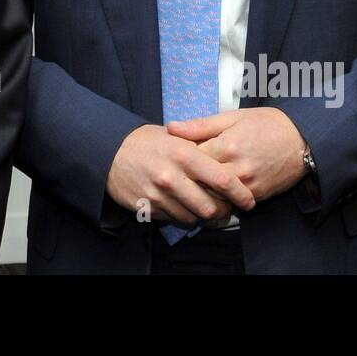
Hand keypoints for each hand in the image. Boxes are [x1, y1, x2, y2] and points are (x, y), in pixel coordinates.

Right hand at [106, 124, 256, 224]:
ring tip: (207, 208)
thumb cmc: (144, 141)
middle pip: (211, 207)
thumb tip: (228, 157)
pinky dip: (184, 216)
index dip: (241, 193)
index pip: (223, 180)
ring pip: (194, 218)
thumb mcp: (173, 135)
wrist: (108, 152)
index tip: (248, 200)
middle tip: (228, 209)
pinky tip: (183, 206)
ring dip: (204, 217)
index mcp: (184, 154)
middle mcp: (172, 176)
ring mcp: (159, 195)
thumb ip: (199, 146)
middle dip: (224, 212)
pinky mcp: (148, 208)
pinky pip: (175, 220)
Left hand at [166, 108, 308, 202]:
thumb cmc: (266, 124)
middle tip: (179, 170)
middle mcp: (237, 169)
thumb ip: (200, 125)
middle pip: (199, 181)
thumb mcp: (232, 116)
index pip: (190, 159)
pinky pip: (231, 203)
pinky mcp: (257, 196)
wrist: (303, 140)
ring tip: (195, 180)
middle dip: (187, 177)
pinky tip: (214, 188)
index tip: (173, 154)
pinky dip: (220, 197)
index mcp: (227, 145)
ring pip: (213, 196)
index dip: (179, 157)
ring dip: (202, 190)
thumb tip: (171, 128)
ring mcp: (248, 186)